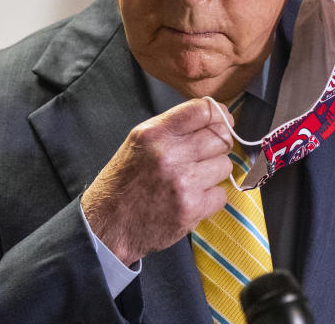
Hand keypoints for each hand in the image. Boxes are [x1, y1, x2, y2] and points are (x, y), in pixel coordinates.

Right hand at [81, 97, 234, 265]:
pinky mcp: (191, 209)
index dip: (219, 115)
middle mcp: (170, 155)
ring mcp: (183, 183)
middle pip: (221, 138)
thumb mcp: (140, 141)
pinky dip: (210, 198)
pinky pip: (221, 194)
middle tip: (201, 157)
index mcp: (155, 133)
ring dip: (213, 173)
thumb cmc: (126, 181)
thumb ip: (175, 126)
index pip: (204, 110)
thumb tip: (215, 115)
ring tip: (191, 180)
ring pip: (225, 165)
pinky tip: (191, 198)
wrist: (108, 225)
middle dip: (216, 147)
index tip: (223, 122)